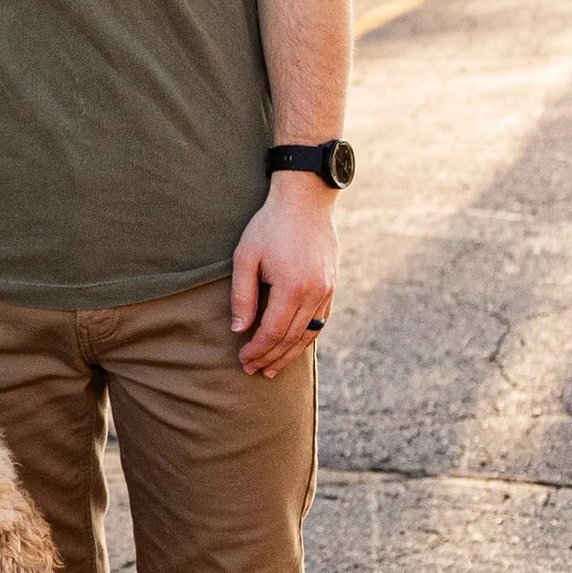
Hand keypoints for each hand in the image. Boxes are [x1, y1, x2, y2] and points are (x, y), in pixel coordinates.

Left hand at [230, 175, 337, 375]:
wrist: (305, 200)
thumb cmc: (270, 226)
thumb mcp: (246, 257)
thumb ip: (243, 296)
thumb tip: (239, 330)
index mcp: (292, 288)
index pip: (273, 332)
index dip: (257, 350)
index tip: (243, 360)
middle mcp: (314, 294)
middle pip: (291, 339)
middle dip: (271, 358)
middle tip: (254, 372)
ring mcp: (326, 291)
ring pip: (308, 334)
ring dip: (290, 354)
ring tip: (273, 368)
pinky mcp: (331, 286)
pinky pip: (320, 321)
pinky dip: (306, 338)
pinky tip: (294, 346)